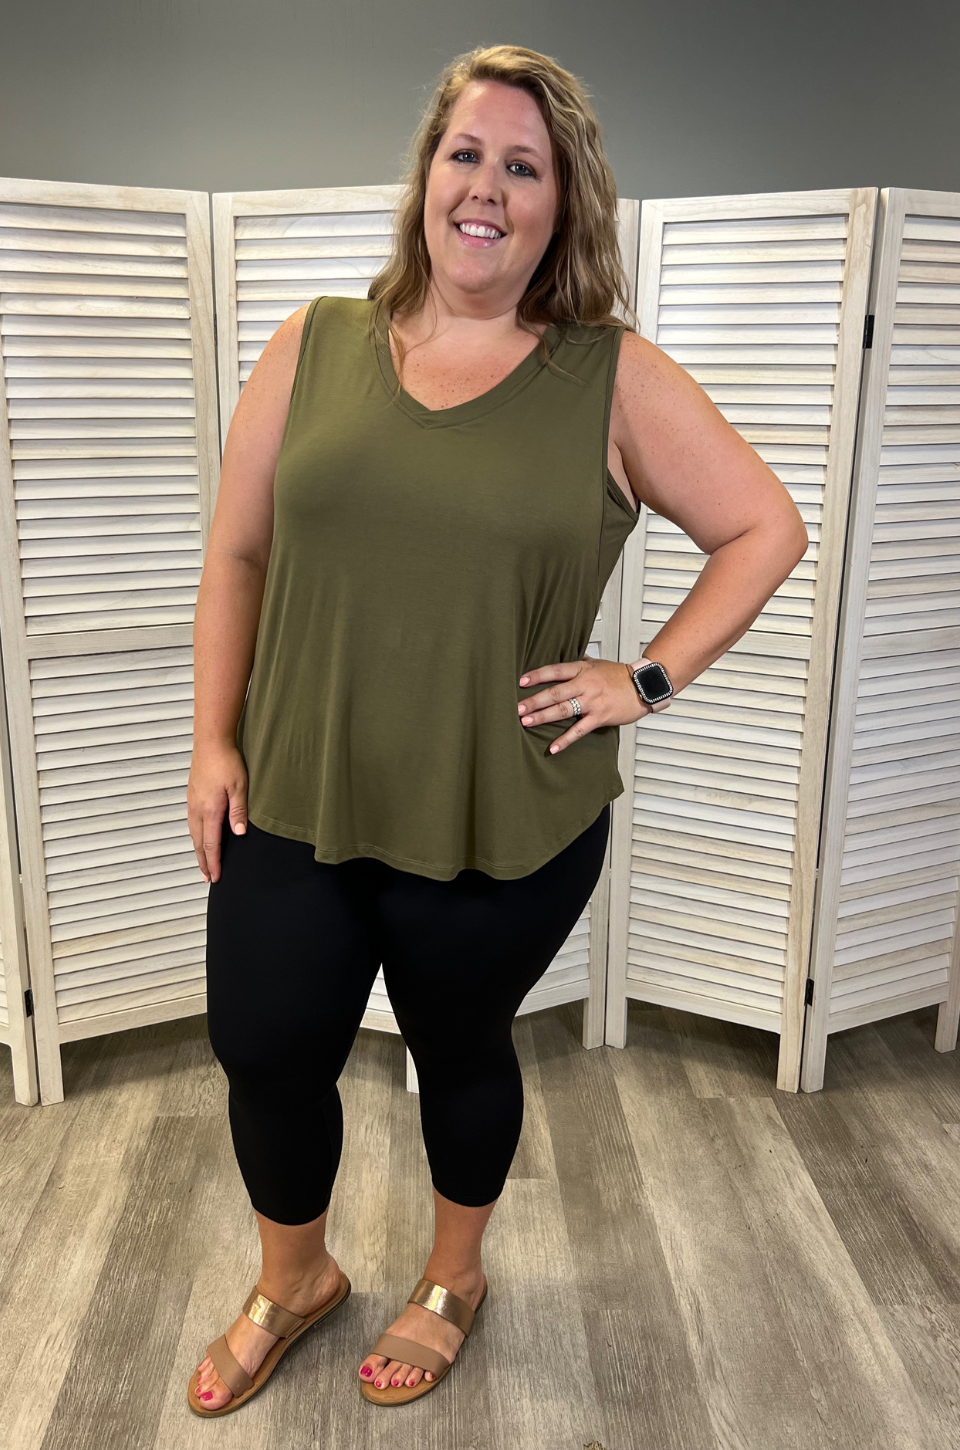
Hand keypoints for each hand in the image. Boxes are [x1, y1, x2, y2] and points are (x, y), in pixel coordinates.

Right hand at [187, 742, 248, 882]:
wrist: (210, 742)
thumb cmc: (227, 762)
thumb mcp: (239, 787)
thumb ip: (238, 812)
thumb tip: (239, 834)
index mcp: (209, 810)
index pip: (211, 844)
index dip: (214, 863)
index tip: (216, 877)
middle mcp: (197, 809)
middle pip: (199, 843)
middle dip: (203, 862)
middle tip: (208, 878)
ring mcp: (192, 802)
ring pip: (193, 834)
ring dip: (199, 850)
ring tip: (204, 863)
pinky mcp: (192, 795)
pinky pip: (192, 823)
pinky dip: (196, 836)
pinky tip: (201, 837)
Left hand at [517, 657, 650, 753]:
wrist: (644, 686)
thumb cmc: (619, 675)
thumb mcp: (597, 663)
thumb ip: (579, 662)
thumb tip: (564, 656)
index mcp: (582, 669)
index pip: (555, 671)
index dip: (537, 676)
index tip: (521, 682)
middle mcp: (585, 684)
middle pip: (555, 692)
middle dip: (534, 701)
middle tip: (517, 708)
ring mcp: (592, 701)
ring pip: (563, 710)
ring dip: (543, 716)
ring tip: (526, 722)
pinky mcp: (599, 717)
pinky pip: (579, 730)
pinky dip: (565, 740)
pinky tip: (553, 748)